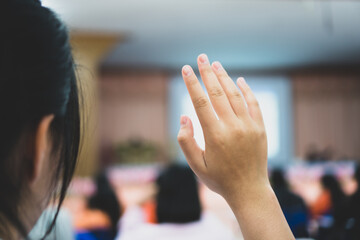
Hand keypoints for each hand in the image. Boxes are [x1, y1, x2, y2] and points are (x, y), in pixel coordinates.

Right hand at [177, 54, 268, 200]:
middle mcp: (232, 127)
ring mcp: (249, 126)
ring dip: (225, 78)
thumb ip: (186, 141)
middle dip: (207, 73)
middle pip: (217, 93)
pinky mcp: (260, 129)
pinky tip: (240, 80)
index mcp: (215, 135)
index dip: (192, 83)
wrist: (249, 190)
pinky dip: (247, 91)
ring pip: (235, 95)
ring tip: (216, 64)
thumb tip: (184, 117)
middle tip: (201, 57)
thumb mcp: (196, 166)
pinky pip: (254, 104)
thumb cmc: (219, 180)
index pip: (200, 102)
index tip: (186, 68)